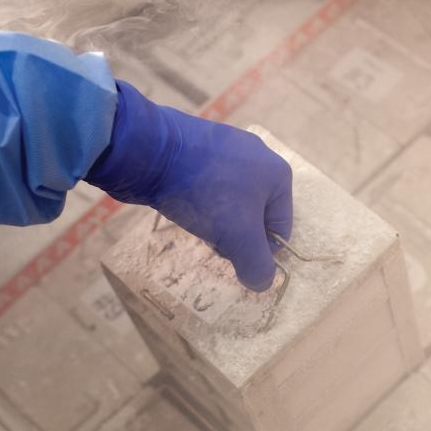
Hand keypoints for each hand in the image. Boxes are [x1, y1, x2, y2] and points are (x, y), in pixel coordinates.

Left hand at [85, 81, 292, 291]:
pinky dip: (199, 199)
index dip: (258, 250)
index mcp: (277, 173)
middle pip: (254, 215)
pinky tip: (183, 202)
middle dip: (234, 234)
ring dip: (216, 219)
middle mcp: (257, 156)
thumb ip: (257, 265)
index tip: (232, 254)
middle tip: (211, 236)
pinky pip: (209, 184)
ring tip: (194, 218)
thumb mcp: (239, 237)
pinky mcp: (200, 147)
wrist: (150, 152)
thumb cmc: (206, 193)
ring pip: (230, 201)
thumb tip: (262, 283)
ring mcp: (227, 147)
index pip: (280, 229)